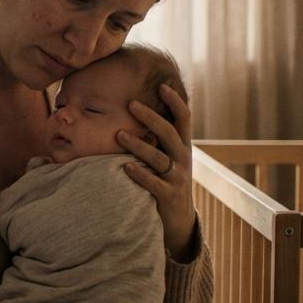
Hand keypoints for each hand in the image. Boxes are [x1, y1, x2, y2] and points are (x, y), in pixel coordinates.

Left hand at [119, 83, 197, 256]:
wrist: (179, 217)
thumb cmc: (169, 178)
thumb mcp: (170, 155)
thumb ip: (160, 136)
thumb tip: (139, 108)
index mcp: (183, 145)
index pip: (184, 118)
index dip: (175, 101)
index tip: (162, 85)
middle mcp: (183, 158)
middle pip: (169, 133)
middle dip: (151, 117)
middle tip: (131, 103)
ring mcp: (177, 177)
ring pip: (158, 157)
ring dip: (138, 145)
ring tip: (119, 134)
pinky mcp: (168, 195)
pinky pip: (153, 183)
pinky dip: (139, 174)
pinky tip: (125, 167)